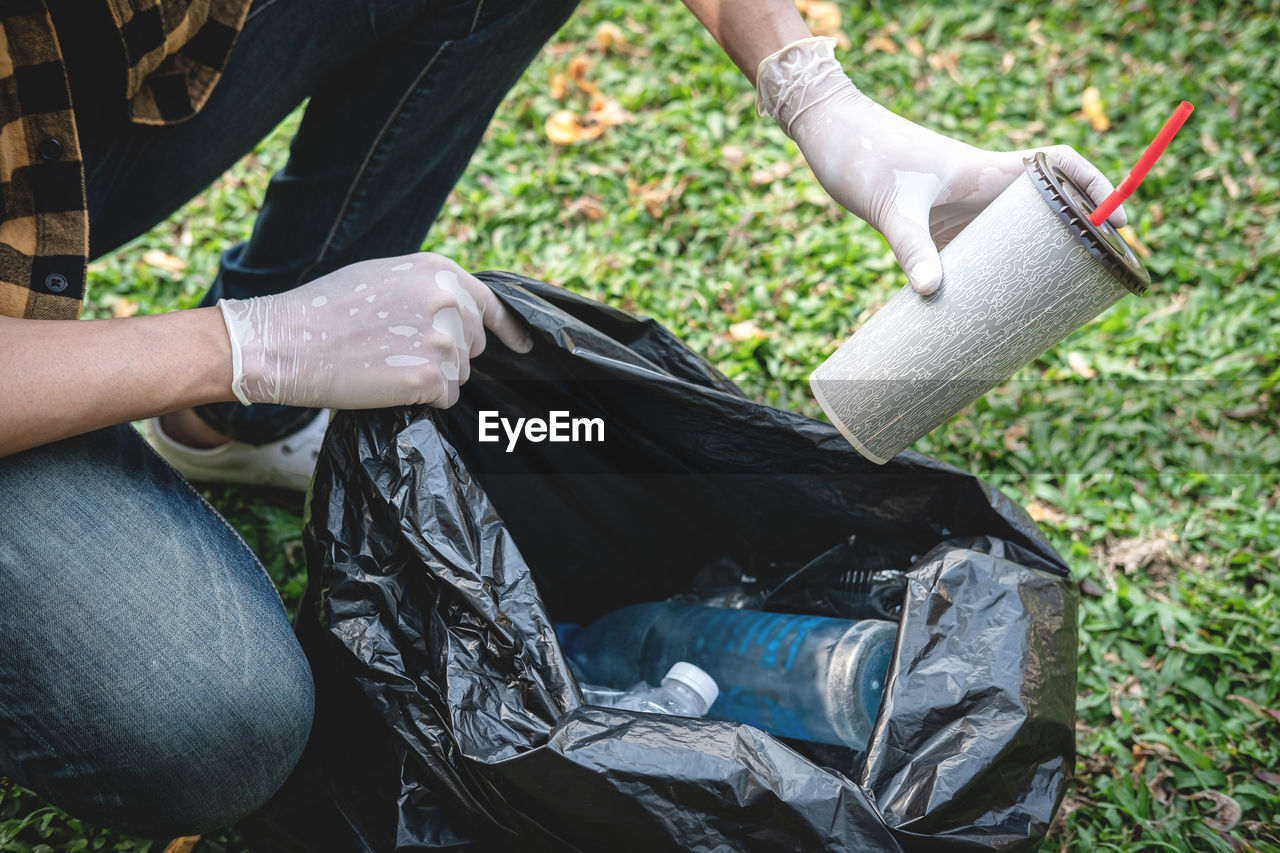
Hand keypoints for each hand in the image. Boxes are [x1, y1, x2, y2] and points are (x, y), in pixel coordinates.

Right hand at [218, 252, 531, 408]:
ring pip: (459, 375)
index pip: (490, 304)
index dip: (507, 329)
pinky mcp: (433, 376)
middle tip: (396, 352)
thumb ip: (428, 290)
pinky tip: (388, 383)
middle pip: (472, 345)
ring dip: (430, 378)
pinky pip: (445, 397)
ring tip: (385, 364)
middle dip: (445, 355)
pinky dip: (422, 399)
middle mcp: (450, 300)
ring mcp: (444, 339)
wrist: (286, 341)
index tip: (523, 346)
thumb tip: (460, 312)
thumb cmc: (325, 310)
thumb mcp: (385, 277)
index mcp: (439, 272)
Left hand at [756, 37, 1125, 294]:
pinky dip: (990, 279)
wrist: (830, 137)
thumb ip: (912, 249)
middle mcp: (980, 190)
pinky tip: (990, 314)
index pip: (1060, 165)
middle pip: (1047, 208)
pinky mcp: (935, 228)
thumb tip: (933, 294)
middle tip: (1100, 278)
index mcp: (986, 171)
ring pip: (1013, 237)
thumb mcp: (892, 207)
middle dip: (1077, 238)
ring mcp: (959, 210)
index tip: (1123, 220)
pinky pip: (976, 254)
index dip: (1098, 185)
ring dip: (1035, 263)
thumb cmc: (864, 156)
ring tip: (1056, 307)